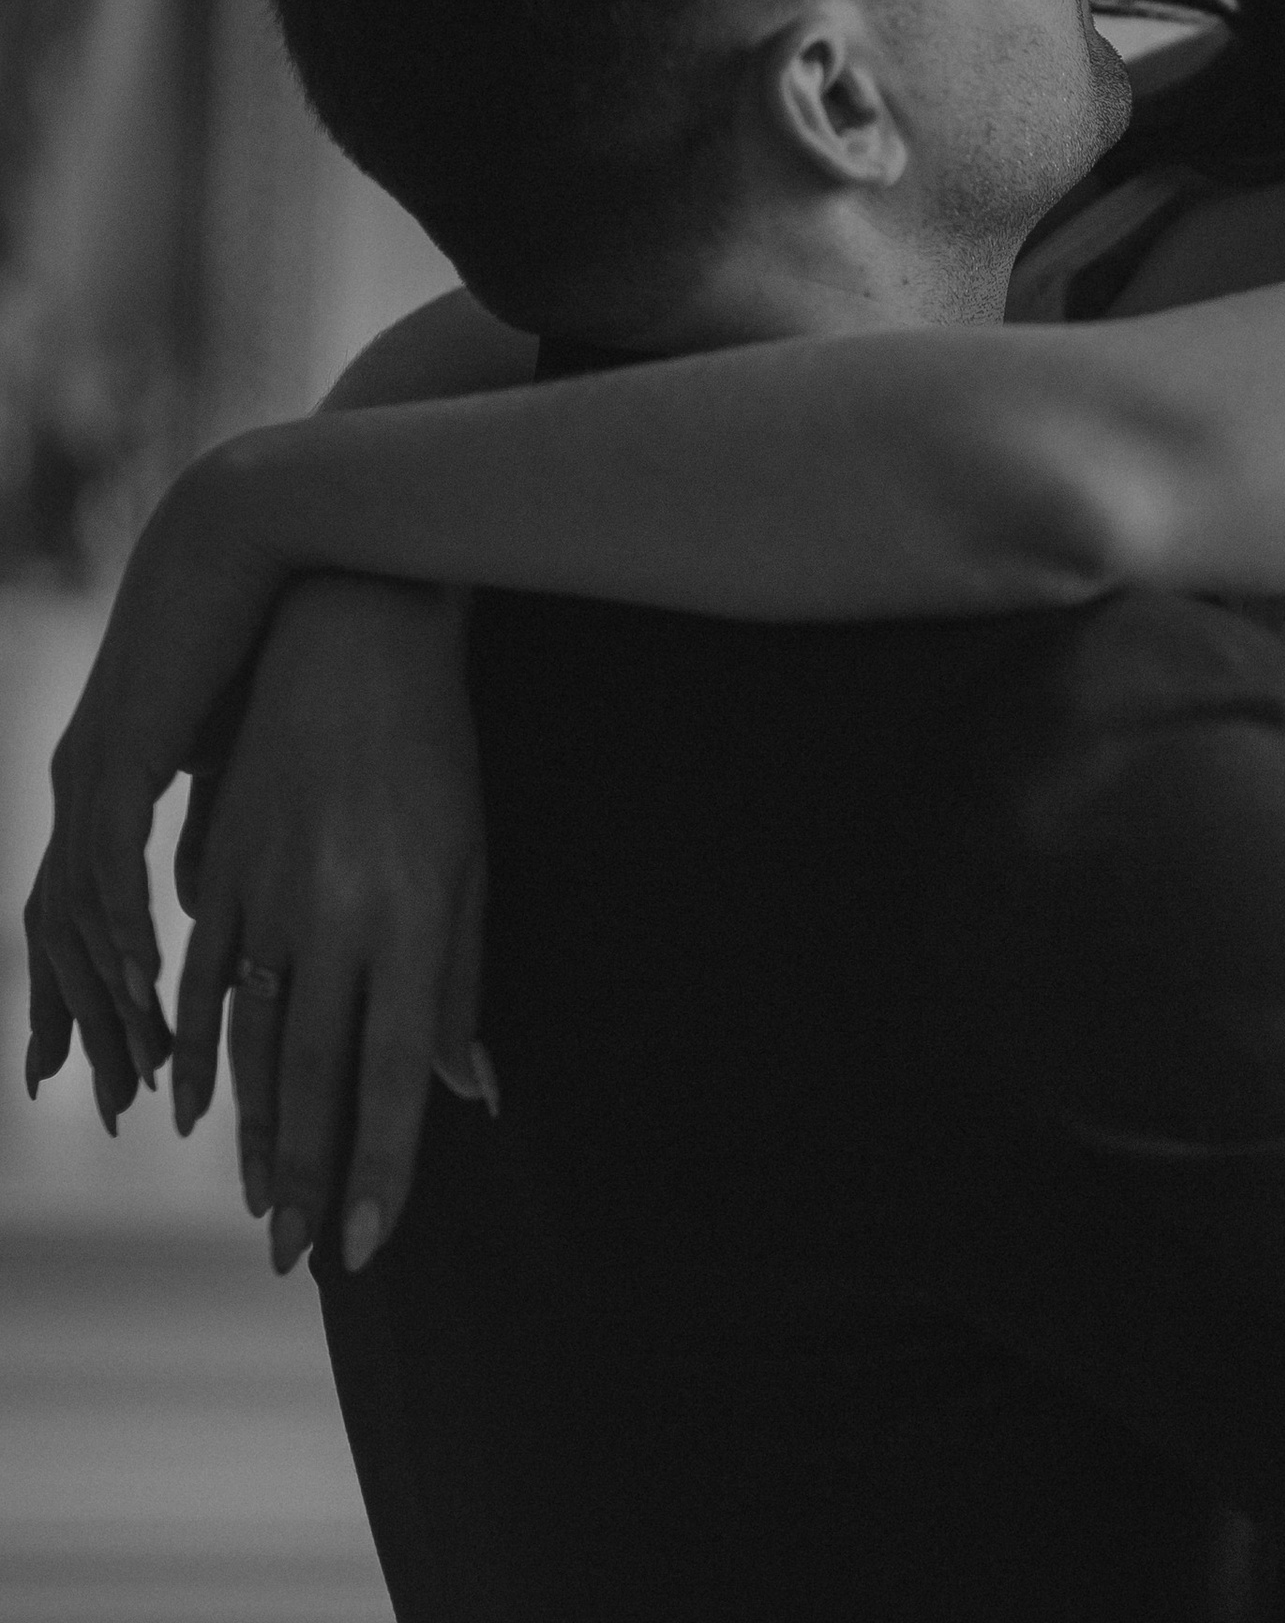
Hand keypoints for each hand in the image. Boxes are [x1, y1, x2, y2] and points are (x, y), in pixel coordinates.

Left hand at [25, 445, 288, 1117]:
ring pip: (75, 916)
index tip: (99, 1071)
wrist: (271, 542)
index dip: (83, 996)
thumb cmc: (275, 634)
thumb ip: (217, 829)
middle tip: (111, 1102)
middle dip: (83, 1025)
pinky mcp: (115, 755)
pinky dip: (122, 936)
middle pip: (60, 933)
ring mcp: (88, 771)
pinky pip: (106, 868)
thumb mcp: (244, 756)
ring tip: (139, 1071)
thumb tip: (204, 909)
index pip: (77, 912)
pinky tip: (149, 987)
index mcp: (109, 779)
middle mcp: (81, 785)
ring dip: (107, 1001)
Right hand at [167, 573, 488, 1274]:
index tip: (366, 1243)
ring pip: (247, 1041)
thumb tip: (465, 1092)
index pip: (393, 1072)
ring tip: (258, 1206)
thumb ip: (460, 982)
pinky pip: (198, 980)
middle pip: (312, 1075)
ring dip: (251, 1132)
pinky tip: (190, 1106)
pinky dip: (192, 1051)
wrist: (350, 646)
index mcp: (413, 918)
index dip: (379, 1164)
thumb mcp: (471, 863)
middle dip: (304, 1177)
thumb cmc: (434, 758)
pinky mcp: (218, 871)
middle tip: (297, 1261)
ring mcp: (265, 895)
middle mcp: (334, 917)